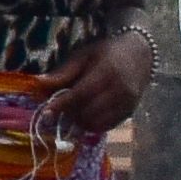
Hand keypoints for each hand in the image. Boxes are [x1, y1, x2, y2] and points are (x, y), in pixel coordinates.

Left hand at [34, 25, 148, 134]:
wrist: (140, 54)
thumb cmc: (107, 52)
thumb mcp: (84, 55)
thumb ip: (64, 72)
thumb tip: (39, 83)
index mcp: (108, 71)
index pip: (81, 93)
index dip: (62, 105)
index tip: (46, 113)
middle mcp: (121, 90)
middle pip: (89, 111)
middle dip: (70, 114)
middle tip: (59, 111)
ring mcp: (128, 103)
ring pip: (97, 122)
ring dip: (80, 122)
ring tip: (72, 112)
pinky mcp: (130, 112)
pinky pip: (107, 126)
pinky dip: (92, 125)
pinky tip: (86, 115)